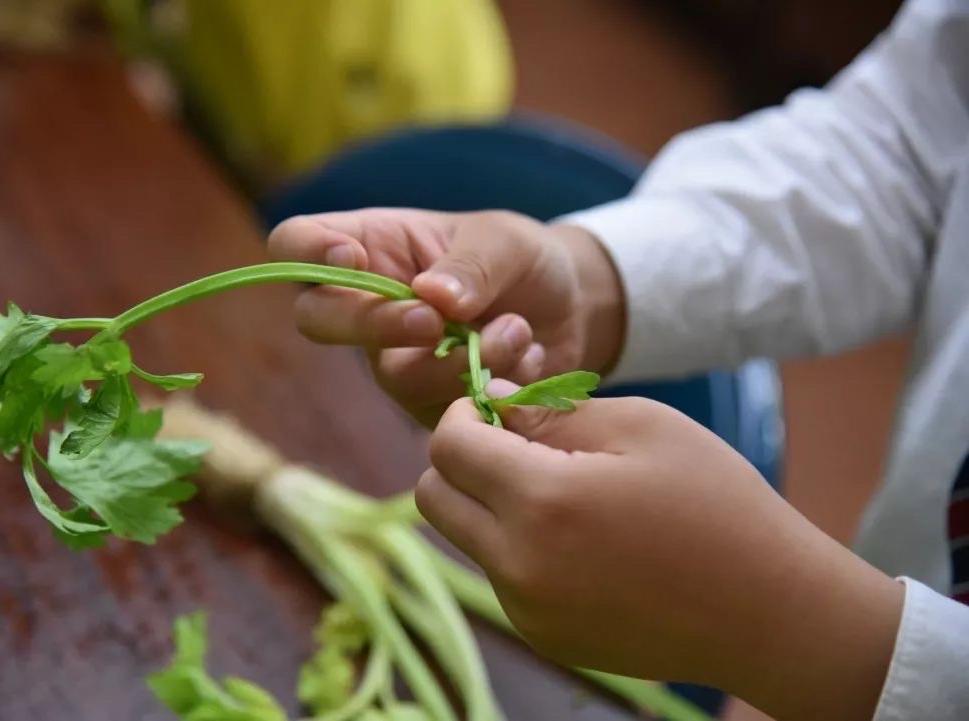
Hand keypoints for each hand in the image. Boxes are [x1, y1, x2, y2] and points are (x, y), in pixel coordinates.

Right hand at [267, 209, 623, 425]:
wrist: (574, 309)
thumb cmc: (523, 259)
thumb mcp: (505, 242)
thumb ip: (472, 265)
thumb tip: (432, 298)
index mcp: (372, 245)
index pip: (296, 244)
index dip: (307, 254)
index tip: (351, 260)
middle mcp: (370, 305)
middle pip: (317, 319)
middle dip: (372, 324)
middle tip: (432, 321)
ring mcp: (397, 359)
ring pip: (392, 376)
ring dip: (459, 358)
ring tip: (515, 329)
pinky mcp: (433, 404)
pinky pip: (444, 409)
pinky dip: (492, 384)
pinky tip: (527, 357)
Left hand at [417, 386, 903, 720]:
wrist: (771, 612)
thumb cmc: (716, 501)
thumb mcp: (639, 426)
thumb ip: (549, 411)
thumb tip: (488, 404)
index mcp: (542, 503)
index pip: (447, 445)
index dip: (461, 413)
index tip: (493, 404)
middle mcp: (520, 566)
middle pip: (432, 497)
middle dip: (458, 458)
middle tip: (513, 443)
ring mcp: (529, 610)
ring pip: (465, 536)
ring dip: (488, 503)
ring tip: (561, 491)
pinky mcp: (545, 637)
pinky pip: (502, 576)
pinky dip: (518, 547)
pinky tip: (582, 538)